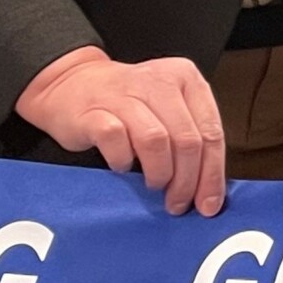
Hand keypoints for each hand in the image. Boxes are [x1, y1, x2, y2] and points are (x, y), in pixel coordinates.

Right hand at [16, 46, 227, 215]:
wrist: (70, 84)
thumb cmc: (127, 104)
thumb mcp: (168, 110)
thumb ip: (192, 139)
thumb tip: (209, 191)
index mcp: (186, 78)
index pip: (211, 132)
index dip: (212, 174)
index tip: (209, 204)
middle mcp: (159, 81)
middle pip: (187, 140)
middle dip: (187, 181)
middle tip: (178, 204)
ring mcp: (124, 93)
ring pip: (156, 141)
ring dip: (159, 173)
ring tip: (154, 184)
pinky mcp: (94, 110)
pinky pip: (116, 140)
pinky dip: (123, 160)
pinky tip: (123, 165)